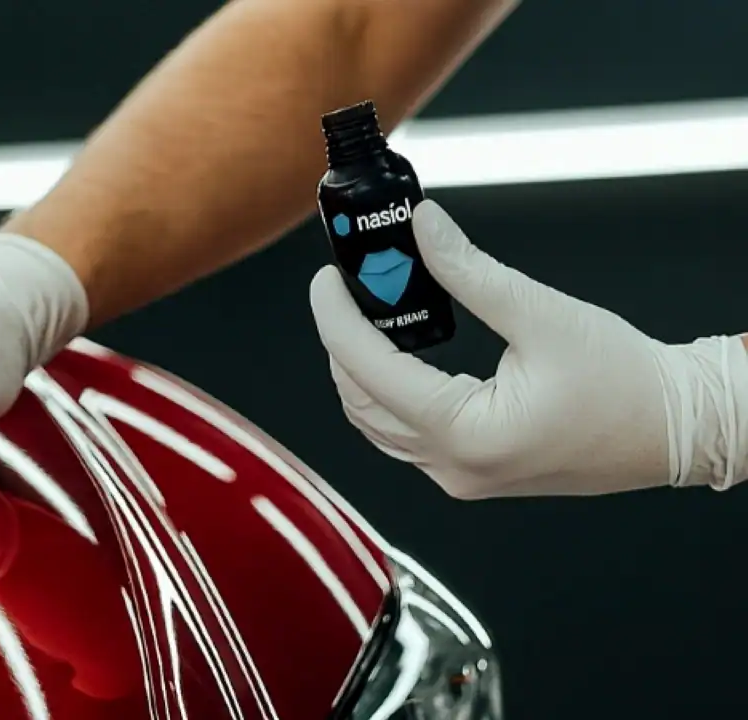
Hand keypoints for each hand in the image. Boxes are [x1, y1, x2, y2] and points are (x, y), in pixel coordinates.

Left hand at [310, 200, 747, 498]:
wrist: (674, 427)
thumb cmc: (625, 383)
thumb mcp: (539, 314)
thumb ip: (468, 271)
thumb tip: (421, 229)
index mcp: (466, 436)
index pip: (368, 371)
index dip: (336, 319)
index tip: (326, 279)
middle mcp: (452, 467)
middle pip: (361, 400)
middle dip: (344, 340)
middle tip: (348, 285)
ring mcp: (458, 476)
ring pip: (376, 422)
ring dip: (361, 368)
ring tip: (369, 309)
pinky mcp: (468, 470)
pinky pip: (403, 433)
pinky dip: (388, 391)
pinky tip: (396, 348)